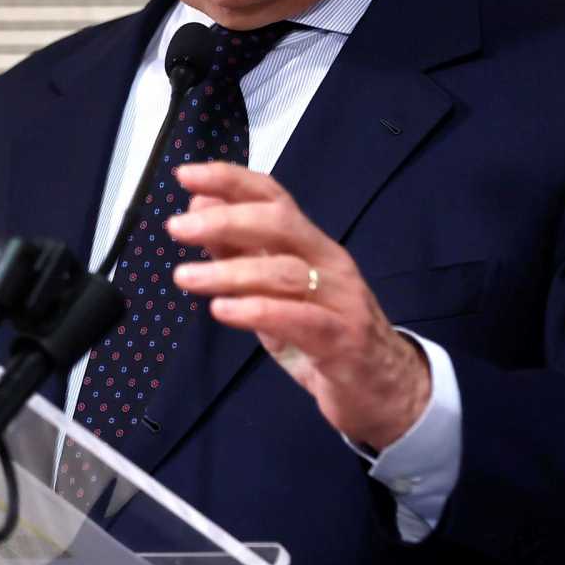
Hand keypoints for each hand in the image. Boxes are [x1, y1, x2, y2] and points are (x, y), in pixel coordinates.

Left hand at [167, 162, 430, 450]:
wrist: (385, 390)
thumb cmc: (323, 335)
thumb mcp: (273, 292)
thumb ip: (240, 252)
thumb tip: (199, 208)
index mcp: (311, 245)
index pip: (273, 197)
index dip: (231, 181)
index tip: (186, 175)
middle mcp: (329, 263)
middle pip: (280, 223)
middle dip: (226, 220)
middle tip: (178, 228)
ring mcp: (340, 300)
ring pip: (284, 272)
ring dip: (229, 271)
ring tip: (184, 277)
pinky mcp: (343, 340)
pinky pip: (298, 318)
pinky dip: (256, 311)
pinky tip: (221, 310)